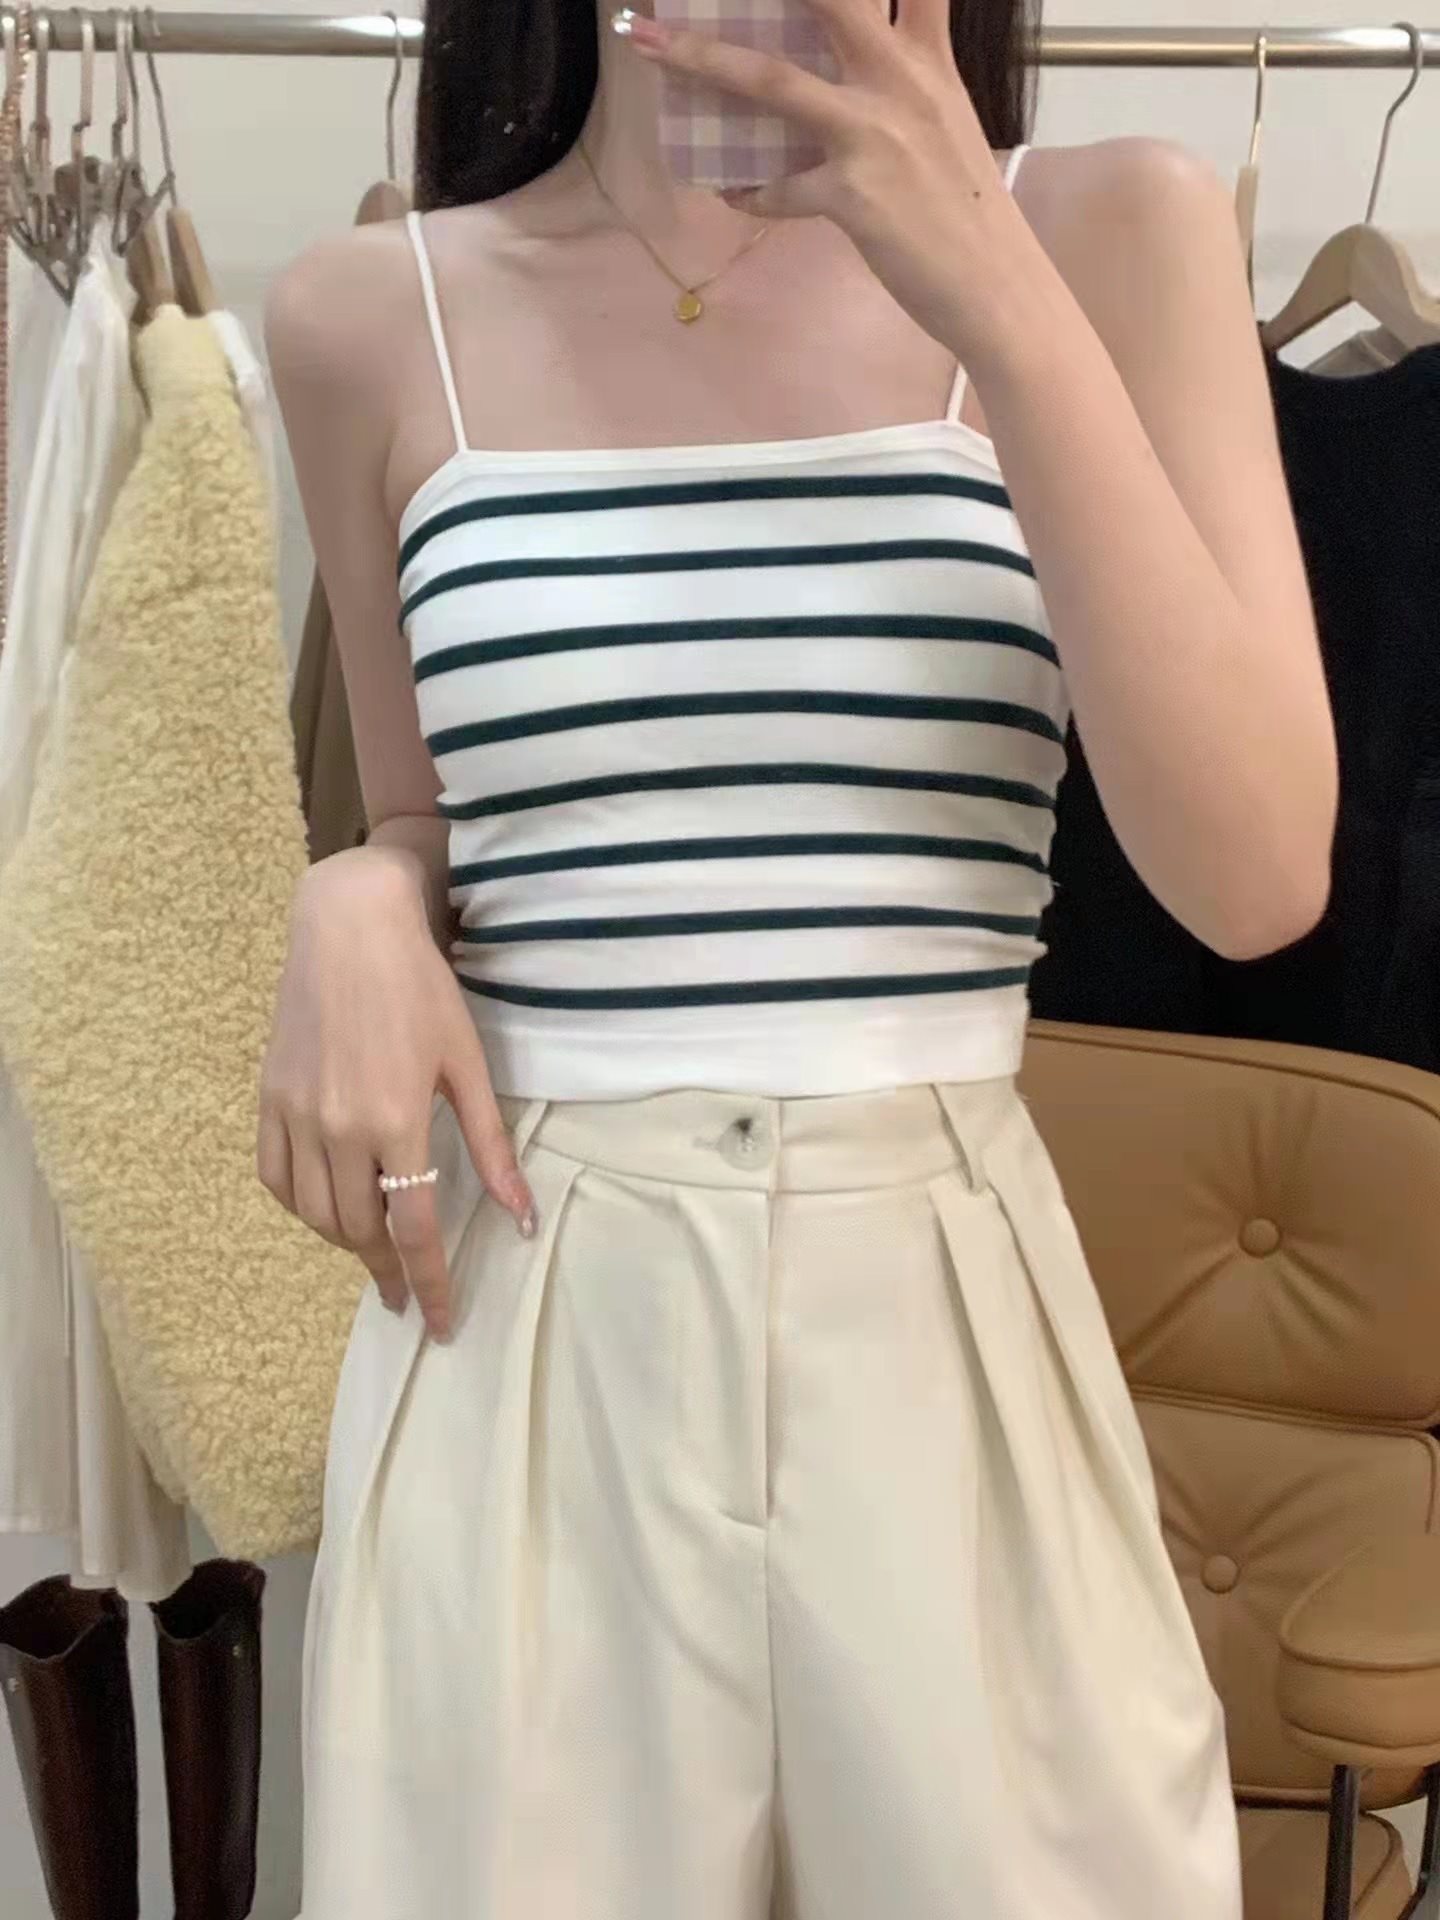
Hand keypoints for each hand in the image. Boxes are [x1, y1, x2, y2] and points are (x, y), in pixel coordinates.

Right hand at [257, 851, 536, 1342]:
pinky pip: (275, 1177)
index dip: (431, 1283)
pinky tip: (326, 1208)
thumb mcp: (468, 1066)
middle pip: (359, 1230)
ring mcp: (295, 1115)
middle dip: (387, 1270)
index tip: (441, 1323)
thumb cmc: (421, 990)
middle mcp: (336, 1129)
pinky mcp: (268, 1099)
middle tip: (409, 1293)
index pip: (413, 1229)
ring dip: (346, 1242)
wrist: (348, 928)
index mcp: (394, 1122)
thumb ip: (490, 1148)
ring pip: (312, 1212)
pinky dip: (300, 1206)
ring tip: (375, 1250)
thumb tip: (520, 1218)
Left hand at [615, 0, 1039, 361]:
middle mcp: (901, 82)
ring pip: (772, 81)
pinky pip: (777, 189)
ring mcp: (873, 136)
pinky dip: (749, 191)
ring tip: (649, 45)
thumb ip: (905, 82)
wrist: (998, 286)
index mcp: (930, 60)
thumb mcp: (948, 123)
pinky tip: (732, 192)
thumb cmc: (971, 211)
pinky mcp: (852, 196)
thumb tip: (844, 79)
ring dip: (701, 58)